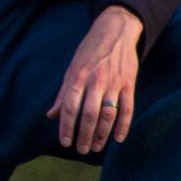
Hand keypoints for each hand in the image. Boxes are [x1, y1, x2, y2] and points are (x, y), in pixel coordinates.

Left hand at [46, 5, 143, 152]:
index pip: (70, 106)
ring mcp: (114, 82)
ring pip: (108, 114)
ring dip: (102, 134)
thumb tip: (51, 115)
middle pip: (89, 114)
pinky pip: (127, 108)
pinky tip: (118, 139)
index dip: (67, 126)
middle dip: (84, 135)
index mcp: (78, 76)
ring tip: (95, 146)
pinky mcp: (129, 83)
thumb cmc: (90, 51)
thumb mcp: (72, 68)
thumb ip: (63, 93)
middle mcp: (96, 80)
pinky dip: (124, 125)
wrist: (116, 30)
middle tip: (81, 150)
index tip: (65, 142)